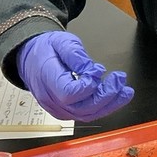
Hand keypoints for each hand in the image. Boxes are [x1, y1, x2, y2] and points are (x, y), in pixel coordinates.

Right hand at [17, 31, 133, 120]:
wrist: (31, 58)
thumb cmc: (46, 49)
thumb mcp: (61, 42)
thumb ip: (76, 55)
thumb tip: (91, 70)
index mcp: (47, 78)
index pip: (68, 93)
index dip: (88, 85)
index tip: (99, 70)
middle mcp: (50, 98)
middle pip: (81, 108)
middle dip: (106, 95)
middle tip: (120, 79)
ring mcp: (57, 107)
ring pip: (86, 114)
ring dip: (110, 104)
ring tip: (125, 90)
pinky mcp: (65, 110)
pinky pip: (85, 114)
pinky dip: (104, 107)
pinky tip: (117, 96)